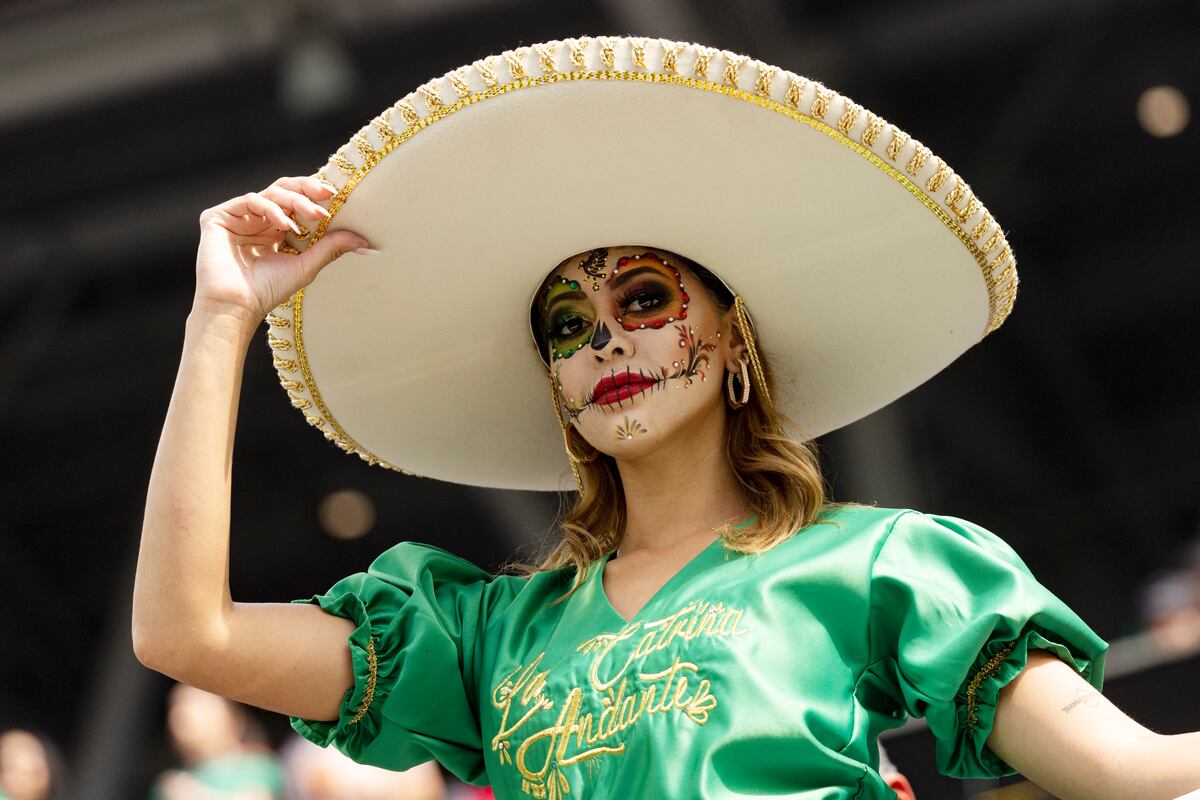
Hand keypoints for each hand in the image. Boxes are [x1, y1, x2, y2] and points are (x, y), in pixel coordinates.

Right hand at [193, 175, 371, 325]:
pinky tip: (286, 225)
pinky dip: (272, 209)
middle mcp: (256, 219)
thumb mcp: (306, 265)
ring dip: (296, 201)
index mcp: (274, 228)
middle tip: (329, 195)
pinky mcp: (219, 216)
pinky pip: (250, 201)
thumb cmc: (267, 290)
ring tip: (314, 215)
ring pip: (271, 192)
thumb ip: (331, 248)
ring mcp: (238, 216)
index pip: (296, 200)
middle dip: (308, 190)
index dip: (315, 194)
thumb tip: (364, 241)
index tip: (339, 196)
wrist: (236, 306)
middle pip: (284, 190)